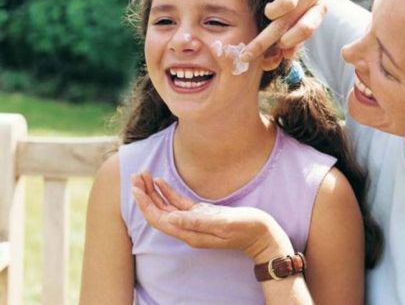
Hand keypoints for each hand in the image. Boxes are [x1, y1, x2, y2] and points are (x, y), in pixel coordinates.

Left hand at [131, 172, 293, 262]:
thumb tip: (171, 218)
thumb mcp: (223, 224)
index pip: (159, 219)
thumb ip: (197, 222)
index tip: (136, 187)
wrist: (263, 235)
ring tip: (142, 176)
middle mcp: (188, 228)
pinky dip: (167, 192)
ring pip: (166, 207)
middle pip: (158, 212)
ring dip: (153, 192)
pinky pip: (178, 203)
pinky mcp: (202, 214)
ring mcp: (195, 221)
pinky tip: (160, 181)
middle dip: (144, 195)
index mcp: (190, 233)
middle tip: (135, 176)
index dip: (145, 203)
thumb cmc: (247, 229)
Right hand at [241, 0, 325, 61]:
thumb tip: (279, 60)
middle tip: (247, 54)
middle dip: (264, 41)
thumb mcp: (296, 18)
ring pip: (286, 3)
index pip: (306, 30)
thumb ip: (290, 41)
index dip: (289, 42)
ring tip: (268, 12)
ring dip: (271, 12)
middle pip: (287, 22)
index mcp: (318, 8)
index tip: (275, 51)